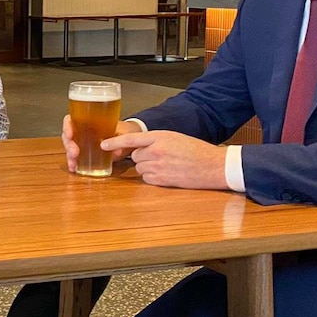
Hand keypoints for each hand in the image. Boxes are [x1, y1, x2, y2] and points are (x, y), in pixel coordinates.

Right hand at [61, 115, 140, 172]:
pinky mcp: (87, 152)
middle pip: (68, 135)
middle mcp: (84, 131)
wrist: (130, 137)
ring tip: (73, 164)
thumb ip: (120, 141)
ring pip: (70, 147)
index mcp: (90, 121)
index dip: (67, 126)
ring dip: (69, 156)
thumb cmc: (125, 131)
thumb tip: (116, 151)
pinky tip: (74, 168)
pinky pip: (76, 156)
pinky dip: (74, 162)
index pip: (71, 119)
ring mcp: (84, 142)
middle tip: (74, 153)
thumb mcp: (124, 133)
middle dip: (69, 145)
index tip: (69, 134)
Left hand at [102, 131, 228, 189]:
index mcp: (160, 136)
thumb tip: (141, 148)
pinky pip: (148, 179)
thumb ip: (157, 141)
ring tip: (166, 166)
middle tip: (159, 157)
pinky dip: (153, 178)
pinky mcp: (163, 180)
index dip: (115, 142)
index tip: (103, 145)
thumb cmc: (197, 151)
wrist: (213, 165)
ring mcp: (159, 166)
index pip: (131, 139)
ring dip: (148, 168)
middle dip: (142, 157)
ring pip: (140, 168)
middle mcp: (157, 151)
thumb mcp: (175, 137)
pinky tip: (167, 174)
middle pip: (135, 156)